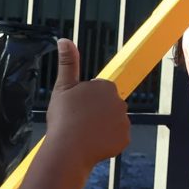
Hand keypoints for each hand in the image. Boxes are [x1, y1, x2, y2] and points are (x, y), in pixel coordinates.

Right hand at [45, 39, 130, 167]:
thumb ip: (68, 63)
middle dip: (96, 112)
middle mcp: (120, 102)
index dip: (85, 100)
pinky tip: (93, 144)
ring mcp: (124, 121)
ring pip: (112, 122)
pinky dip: (106, 141)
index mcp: (106, 87)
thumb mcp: (63, 87)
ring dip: (102, 127)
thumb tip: (65, 40)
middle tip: (79, 122)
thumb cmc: (64, 117)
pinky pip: (116, 138)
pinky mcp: (125, 138)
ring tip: (84, 134)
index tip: (75, 108)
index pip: (98, 91)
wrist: (68, 148)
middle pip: (107, 106)